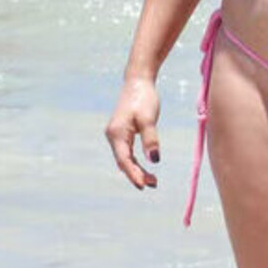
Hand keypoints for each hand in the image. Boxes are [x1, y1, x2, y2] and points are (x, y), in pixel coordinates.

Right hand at [105, 76, 160, 190]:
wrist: (138, 81)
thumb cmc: (143, 98)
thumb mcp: (149, 118)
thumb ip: (151, 139)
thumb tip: (155, 160)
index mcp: (117, 133)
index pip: (124, 160)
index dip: (133, 174)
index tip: (143, 186)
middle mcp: (113, 135)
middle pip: (123, 161)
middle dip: (137, 175)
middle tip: (154, 184)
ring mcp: (116, 135)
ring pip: (125, 158)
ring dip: (137, 170)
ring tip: (153, 180)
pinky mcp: (121, 133)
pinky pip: (127, 153)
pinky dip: (136, 162)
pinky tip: (145, 168)